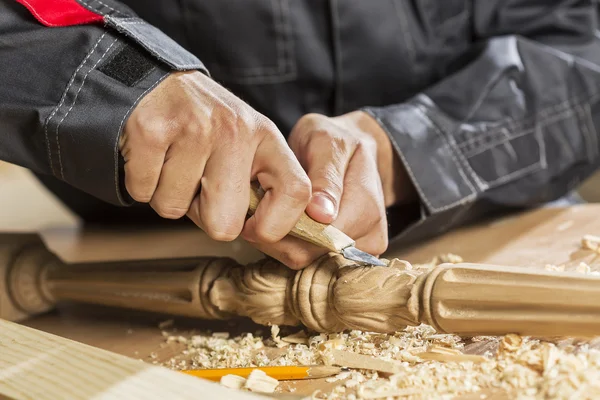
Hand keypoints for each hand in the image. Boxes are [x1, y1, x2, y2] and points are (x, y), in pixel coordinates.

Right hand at [120, 71, 310, 246]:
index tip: (254, 229)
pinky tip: (152, 157)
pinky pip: (143, 193)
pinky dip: (142, 184)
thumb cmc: (205, 128)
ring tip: (174, 162)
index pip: (297, 193)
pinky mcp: (151, 130)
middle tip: (199, 186)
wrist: (156, 81)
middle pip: (224, 224)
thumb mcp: (247, 146)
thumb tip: (278, 246)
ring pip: (174, 209)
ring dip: (168, 196)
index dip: (276, 225)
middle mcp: (236, 131)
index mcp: (267, 137)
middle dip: (204, 217)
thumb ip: (264, 191)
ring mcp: (193, 128)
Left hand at [246, 111, 415, 267]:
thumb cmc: (334, 141)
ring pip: (307, 262)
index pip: (316, 237)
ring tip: (278, 210)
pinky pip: (313, 263)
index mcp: (365, 205)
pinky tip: (290, 223)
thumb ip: (325, 176)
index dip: (281, 225)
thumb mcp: (326, 142)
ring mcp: (365, 250)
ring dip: (284, 240)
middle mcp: (371, 235)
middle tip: (263, 206)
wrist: (352, 150)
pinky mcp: (354, 258)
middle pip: (309, 255)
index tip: (261, 204)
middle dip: (279, 234)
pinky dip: (294, 245)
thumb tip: (323, 215)